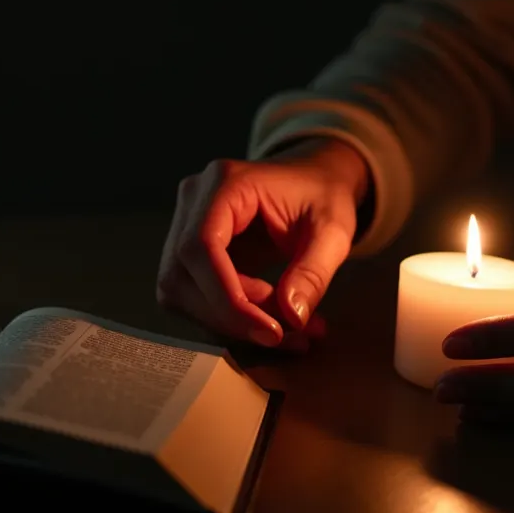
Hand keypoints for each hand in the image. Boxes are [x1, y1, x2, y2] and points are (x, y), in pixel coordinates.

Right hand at [156, 138, 368, 350]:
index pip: (201, 247)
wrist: (313, 180)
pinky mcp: (188, 250)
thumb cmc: (323, 196)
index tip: (270, 331)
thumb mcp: (333, 232)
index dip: (227, 298)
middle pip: (182, 274)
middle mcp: (193, 199)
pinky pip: (192, 295)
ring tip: (284, 326)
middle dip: (231, 315)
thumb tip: (292, 317)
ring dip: (229, 320)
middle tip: (284, 331)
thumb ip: (313, 272)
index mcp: (225, 183)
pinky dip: (228, 317)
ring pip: (180, 292)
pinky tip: (268, 318)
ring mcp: (184, 224)